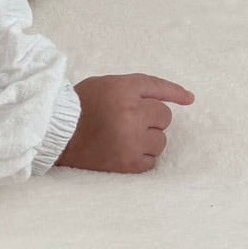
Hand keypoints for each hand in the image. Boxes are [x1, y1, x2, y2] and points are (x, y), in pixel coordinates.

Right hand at [56, 74, 194, 173]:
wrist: (58, 136)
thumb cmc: (81, 107)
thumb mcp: (106, 85)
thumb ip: (135, 88)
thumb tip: (177, 98)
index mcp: (124, 90)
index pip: (157, 87)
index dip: (175, 92)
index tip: (189, 99)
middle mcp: (131, 114)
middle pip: (163, 116)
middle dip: (151, 118)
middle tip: (131, 121)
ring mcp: (132, 140)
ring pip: (161, 141)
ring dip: (148, 139)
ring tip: (126, 138)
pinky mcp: (129, 164)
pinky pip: (152, 161)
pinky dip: (142, 157)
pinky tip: (125, 151)